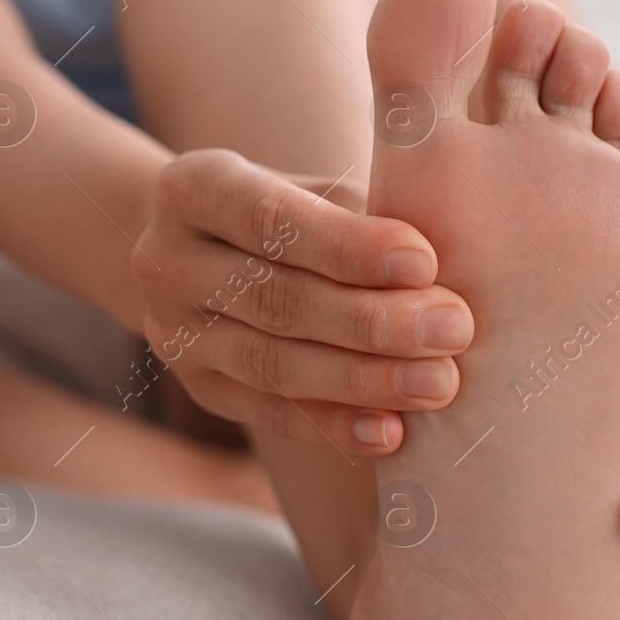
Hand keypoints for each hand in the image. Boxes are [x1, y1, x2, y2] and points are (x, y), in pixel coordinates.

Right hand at [131, 149, 473, 455]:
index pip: (269, 218)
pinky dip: (332, 425)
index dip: (347, 245)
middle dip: (370, 319)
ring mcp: (173, 332)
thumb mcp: (310, 187)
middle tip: (452, 330)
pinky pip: (267, 413)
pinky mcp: (197, 387)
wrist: (196, 251)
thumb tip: (444, 266)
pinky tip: (389, 432)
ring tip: (437, 384)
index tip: (425, 262)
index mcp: (193, 188)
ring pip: (269, 363)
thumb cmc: (286, 210)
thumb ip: (361, 213)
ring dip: (361, 379)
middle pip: (273, 298)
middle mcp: (166, 260)